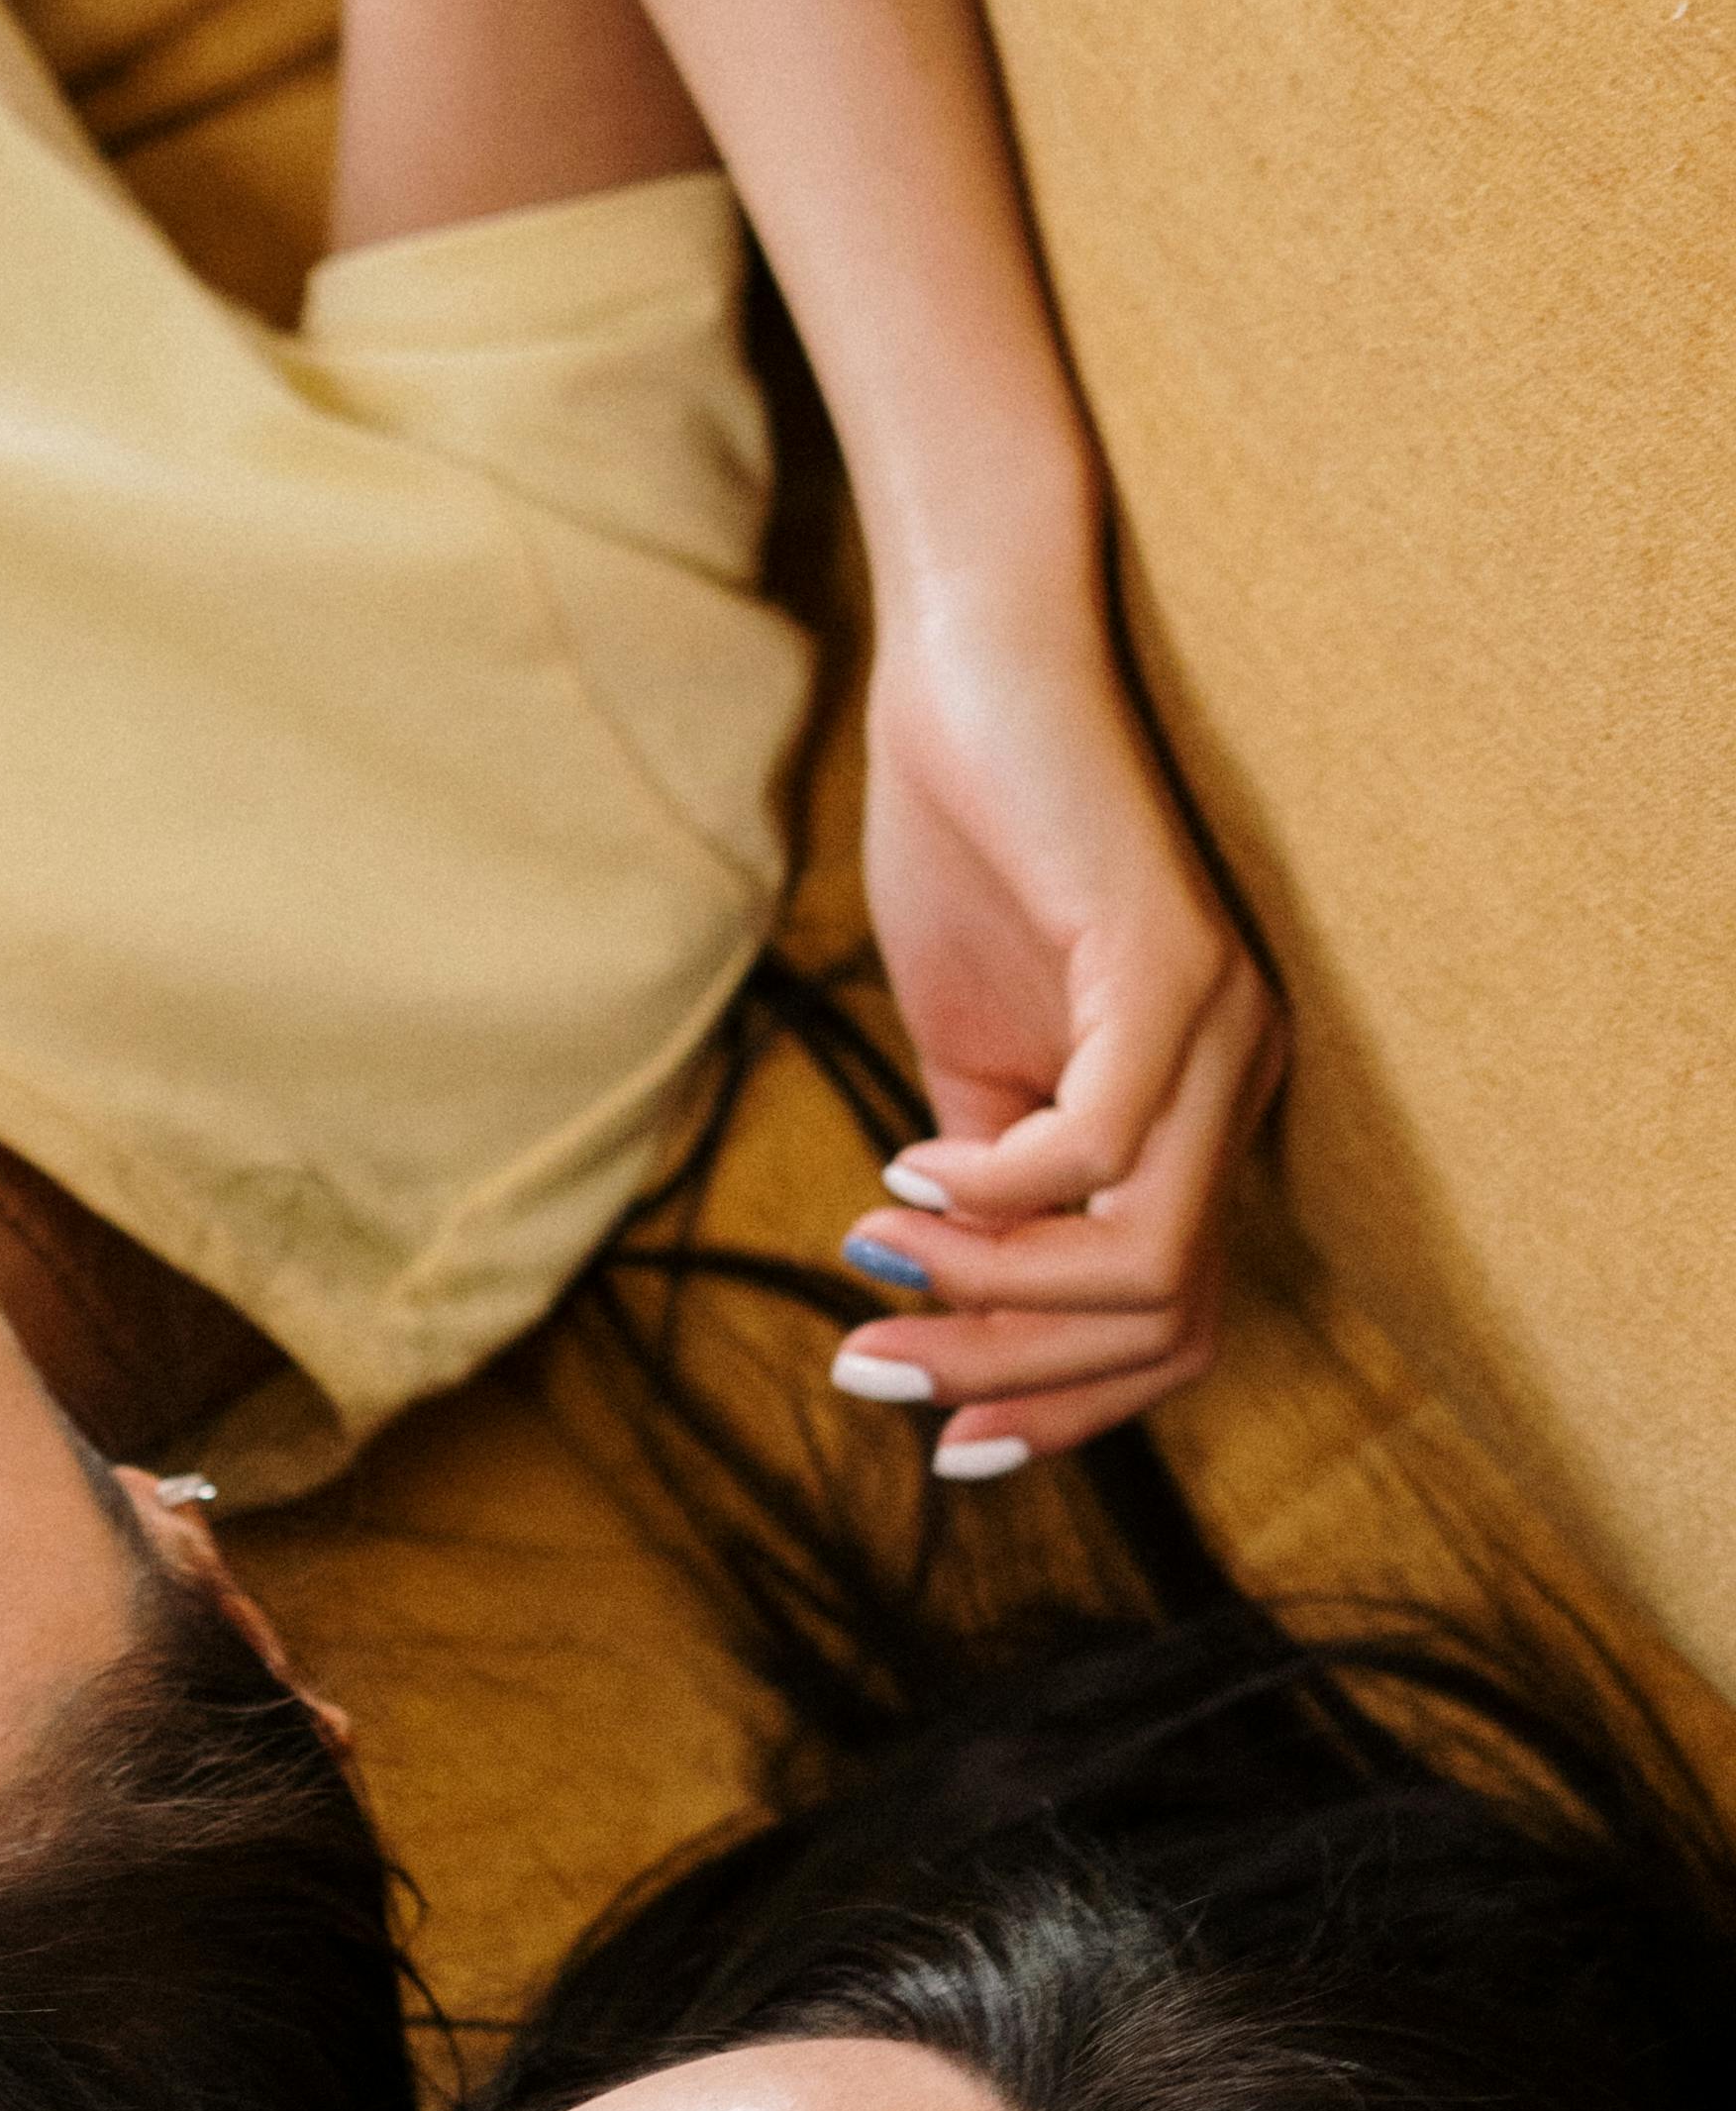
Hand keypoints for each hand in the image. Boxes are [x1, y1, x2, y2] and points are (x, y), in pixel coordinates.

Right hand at [836, 578, 1282, 1468]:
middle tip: (869, 1364)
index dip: (1064, 1409)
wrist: (971, 670)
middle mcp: (1242, 1077)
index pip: (1174, 1328)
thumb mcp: (964, 1062)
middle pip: (1167, 1318)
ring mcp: (1221, 1024)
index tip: (940, 1441)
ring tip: (879, 1260)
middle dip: (1009, 1374)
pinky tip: (906, 1169)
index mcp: (1201, 1111)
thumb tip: (938, 1319)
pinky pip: (1099, 1144)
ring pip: (1148, 1257)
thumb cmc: (968, 845)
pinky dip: (996, 1189)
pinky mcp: (1167, 962)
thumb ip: (981, 1190)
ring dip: (992, 1294)